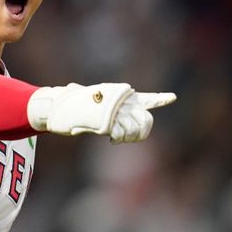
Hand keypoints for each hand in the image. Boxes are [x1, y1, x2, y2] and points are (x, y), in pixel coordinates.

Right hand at [28, 83, 175, 142]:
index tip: (172, 97)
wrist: (59, 106)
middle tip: (125, 136)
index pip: (146, 99)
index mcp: (121, 97)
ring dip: (127, 137)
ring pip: (136, 128)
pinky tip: (111, 140)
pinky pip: (122, 134)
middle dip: (140, 132)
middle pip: (146, 120)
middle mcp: (122, 102)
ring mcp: (116, 111)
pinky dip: (118, 139)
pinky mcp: (109, 121)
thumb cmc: (72, 106)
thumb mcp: (89, 102)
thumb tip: (74, 91)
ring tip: (116, 137)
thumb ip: (98, 104)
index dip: (160, 98)